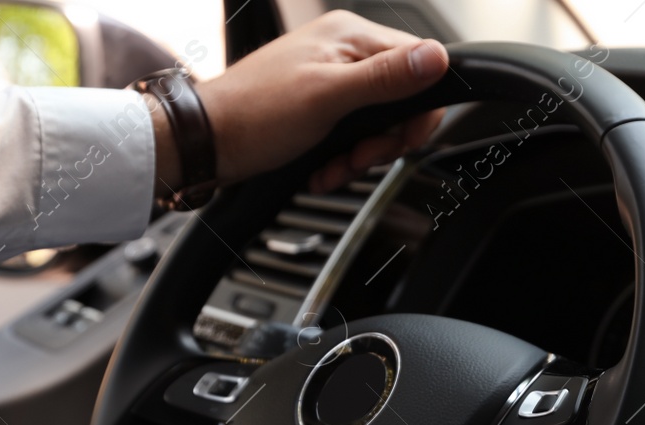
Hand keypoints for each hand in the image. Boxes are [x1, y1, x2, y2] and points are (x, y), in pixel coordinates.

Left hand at [149, 12, 449, 198]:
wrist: (208, 143)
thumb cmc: (254, 116)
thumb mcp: (328, 98)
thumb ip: (385, 78)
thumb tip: (436, 58)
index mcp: (351, 36)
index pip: (419, 68)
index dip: (416, 113)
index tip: (398, 141)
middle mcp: (345, 52)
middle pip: (402, 101)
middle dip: (384, 141)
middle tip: (359, 157)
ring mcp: (333, 80)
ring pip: (379, 124)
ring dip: (361, 156)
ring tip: (334, 166)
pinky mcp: (322, 108)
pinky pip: (354, 135)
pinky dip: (343, 159)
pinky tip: (324, 168)